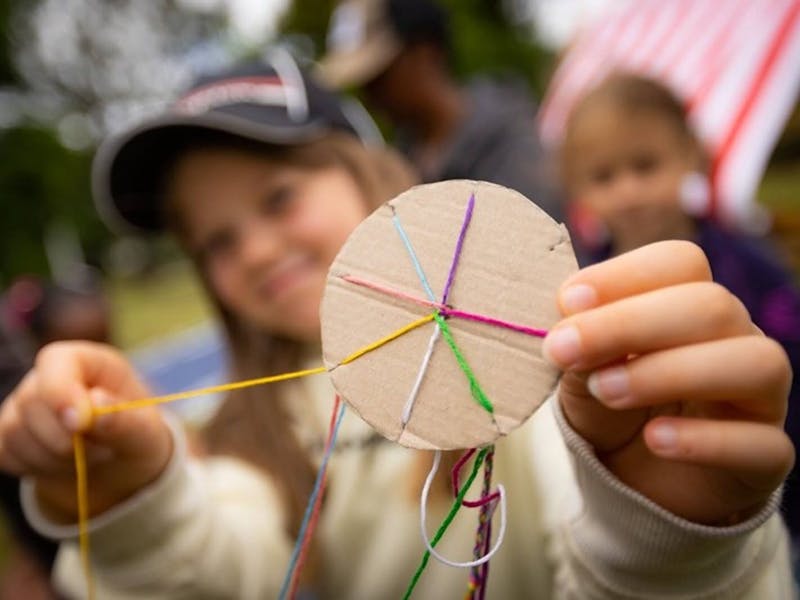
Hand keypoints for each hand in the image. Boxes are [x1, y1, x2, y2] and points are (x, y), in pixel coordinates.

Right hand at [0, 341, 171, 521]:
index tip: (80, 424)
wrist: (121, 465)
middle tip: (103, 451)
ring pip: (15, 431)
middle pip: (31, 400)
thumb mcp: (146, 432)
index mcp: (89, 361)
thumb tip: (95, 403)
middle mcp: (50, 376)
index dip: (61, 391)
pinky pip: (7, 454)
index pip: (56, 360)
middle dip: (65, 438)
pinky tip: (65, 466)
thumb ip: (123, 419)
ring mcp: (25, 404)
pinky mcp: (10, 435)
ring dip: (55, 458)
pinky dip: (37, 469)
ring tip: (90, 457)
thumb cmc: (137, 437)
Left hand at [543, 241, 794, 524]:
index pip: (681, 263)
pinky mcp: (767, 457)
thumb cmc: (608, 409)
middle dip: (629, 324)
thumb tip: (570, 325)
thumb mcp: (582, 373)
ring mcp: (760, 397)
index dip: (624, 275)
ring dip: (669, 372)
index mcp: (690, 303)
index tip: (566, 302)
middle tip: (563, 350)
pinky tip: (653, 439)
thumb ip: (582, 348)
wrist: (629, 485)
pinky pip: (761, 443)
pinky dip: (704, 440)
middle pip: (712, 305)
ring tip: (603, 391)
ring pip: (754, 363)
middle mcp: (736, 338)